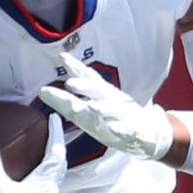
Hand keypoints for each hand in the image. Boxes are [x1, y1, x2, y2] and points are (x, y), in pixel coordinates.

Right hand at [0, 113, 65, 192]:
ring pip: (53, 181)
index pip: (55, 154)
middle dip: (57, 149)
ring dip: (51, 165)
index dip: (55, 134)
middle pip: (59, 167)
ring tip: (42, 155)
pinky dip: (41, 179)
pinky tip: (29, 181)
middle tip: (52, 135)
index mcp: (43, 185)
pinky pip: (44, 192)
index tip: (54, 118)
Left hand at [38, 52, 172, 160]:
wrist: (149, 135)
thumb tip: (42, 91)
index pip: (88, 79)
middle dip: (86, 86)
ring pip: (114, 109)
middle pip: (99, 90)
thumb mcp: (90, 112)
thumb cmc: (114, 121)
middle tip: (70, 83)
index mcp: (103, 94)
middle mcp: (114, 100)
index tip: (62, 57)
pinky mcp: (135, 131)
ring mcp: (126, 115)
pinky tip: (113, 128)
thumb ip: (69, 101)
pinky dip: (121, 128)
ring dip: (103, 107)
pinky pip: (128, 129)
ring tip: (91, 106)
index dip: (76, 68)